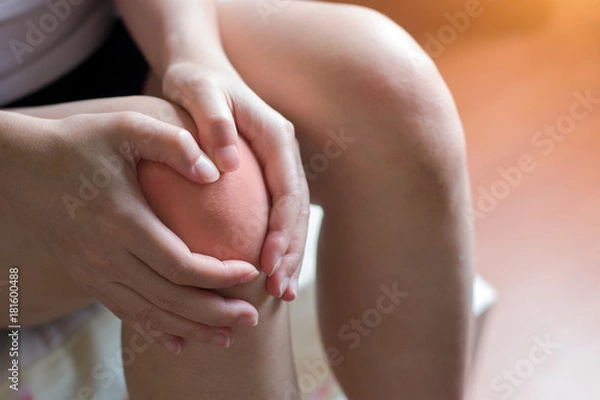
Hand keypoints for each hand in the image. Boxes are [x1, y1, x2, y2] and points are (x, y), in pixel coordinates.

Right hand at [1, 110, 260, 351]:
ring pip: (150, 313)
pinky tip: (178, 342)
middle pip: (170, 298)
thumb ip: (173, 144)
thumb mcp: (126, 128)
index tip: (251, 270)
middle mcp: (107, 256)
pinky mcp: (87, 278)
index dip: (220, 275)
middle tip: (252, 317)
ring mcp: (93, 272)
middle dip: (215, 311)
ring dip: (191, 328)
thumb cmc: (77, 143)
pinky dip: (155, 330)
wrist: (19, 169)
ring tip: (227, 336)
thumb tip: (215, 173)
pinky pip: (125, 313)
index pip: (180, 264)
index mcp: (123, 222)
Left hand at [162, 63, 309, 300]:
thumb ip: (213, 122)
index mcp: (276, 136)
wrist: (199, 67)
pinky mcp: (264, 175)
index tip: (268, 263)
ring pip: (291, 217)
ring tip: (282, 293)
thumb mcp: (199, 90)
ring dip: (289, 255)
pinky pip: (277, 214)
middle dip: (291, 253)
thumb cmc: (195, 80)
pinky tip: (265, 271)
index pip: (287, 191)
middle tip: (281, 292)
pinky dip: (276, 244)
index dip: (283, 231)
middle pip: (296, 211)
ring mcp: (277, 165)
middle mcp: (284, 153)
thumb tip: (226, 165)